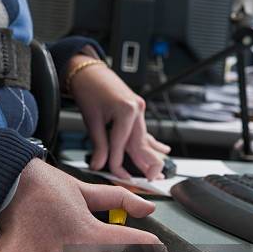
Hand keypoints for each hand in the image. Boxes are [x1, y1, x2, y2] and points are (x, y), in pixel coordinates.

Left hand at [68, 57, 170, 179]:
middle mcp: (136, 109)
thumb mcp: (92, 120)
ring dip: (151, 156)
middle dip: (145, 164)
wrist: (88, 71)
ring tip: (158, 171)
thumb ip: (99, 145)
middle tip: (151, 180)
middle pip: (141, 143)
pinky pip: (144, 130)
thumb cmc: (89, 89)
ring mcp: (139, 108)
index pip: (122, 145)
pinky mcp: (138, 109)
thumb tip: (99, 164)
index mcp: (126, 110)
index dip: (117, 163)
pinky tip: (163, 150)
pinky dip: (151, 142)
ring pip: (145, 138)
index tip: (115, 174)